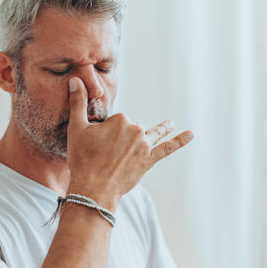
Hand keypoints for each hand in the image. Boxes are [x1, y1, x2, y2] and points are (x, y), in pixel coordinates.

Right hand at [66, 77, 193, 209]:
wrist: (94, 188)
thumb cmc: (83, 158)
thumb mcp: (76, 128)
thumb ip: (78, 102)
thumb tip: (76, 79)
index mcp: (120, 119)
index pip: (117, 120)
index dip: (106, 132)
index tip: (96, 144)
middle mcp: (135, 129)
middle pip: (131, 128)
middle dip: (123, 137)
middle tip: (107, 154)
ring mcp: (144, 145)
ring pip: (151, 134)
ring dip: (161, 128)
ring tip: (170, 123)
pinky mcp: (149, 160)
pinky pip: (167, 148)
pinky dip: (179, 141)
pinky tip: (190, 134)